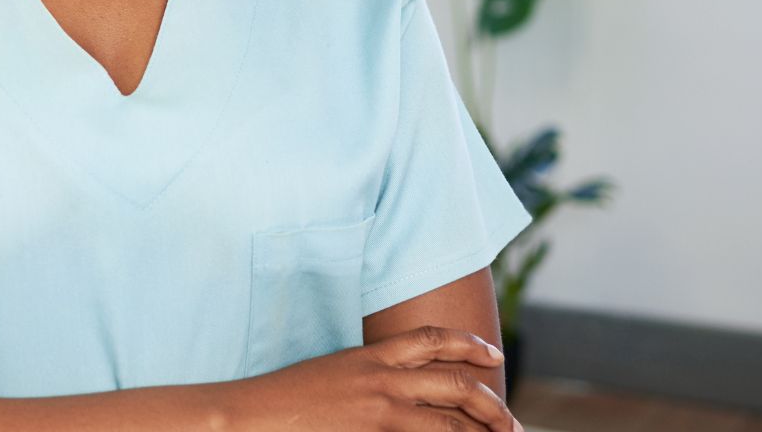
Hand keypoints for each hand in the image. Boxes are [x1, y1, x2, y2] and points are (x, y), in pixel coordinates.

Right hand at [221, 324, 522, 430]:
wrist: (251, 417)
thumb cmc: (287, 399)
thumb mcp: (336, 374)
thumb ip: (372, 376)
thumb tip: (403, 389)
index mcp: (371, 355)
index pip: (433, 339)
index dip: (470, 344)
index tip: (494, 355)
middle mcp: (382, 380)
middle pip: (455, 383)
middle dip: (492, 404)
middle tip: (511, 422)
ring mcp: (379, 412)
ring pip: (450, 423)